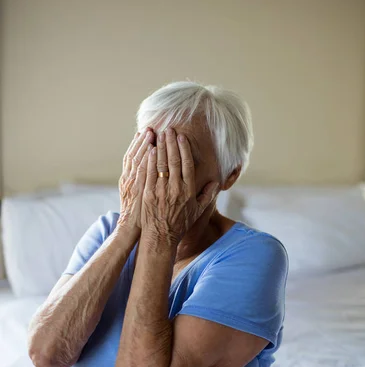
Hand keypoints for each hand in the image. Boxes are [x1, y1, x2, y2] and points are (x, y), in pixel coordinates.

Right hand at [117, 128, 153, 231]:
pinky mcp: (140, 191)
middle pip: (135, 155)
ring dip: (144, 146)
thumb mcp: (136, 192)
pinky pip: (143, 173)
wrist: (131, 227)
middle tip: (149, 128)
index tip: (144, 132)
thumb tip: (149, 165)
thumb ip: (141, 178)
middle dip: (142, 141)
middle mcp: (129, 178)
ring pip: (138, 161)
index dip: (138, 144)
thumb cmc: (137, 211)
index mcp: (128, 178)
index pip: (133, 156)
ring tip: (152, 133)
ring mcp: (133, 184)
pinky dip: (146, 161)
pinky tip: (152, 151)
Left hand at [141, 128, 218, 244]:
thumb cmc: (180, 224)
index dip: (184, 148)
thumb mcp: (197, 211)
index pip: (187, 164)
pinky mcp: (147, 194)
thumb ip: (207, 195)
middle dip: (171, 142)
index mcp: (187, 190)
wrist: (161, 238)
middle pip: (173, 160)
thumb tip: (216, 183)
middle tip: (169, 129)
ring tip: (159, 134)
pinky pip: (148, 173)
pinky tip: (150, 149)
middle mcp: (174, 189)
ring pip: (160, 164)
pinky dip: (149, 160)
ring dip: (160, 147)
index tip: (182, 137)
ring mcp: (159, 191)